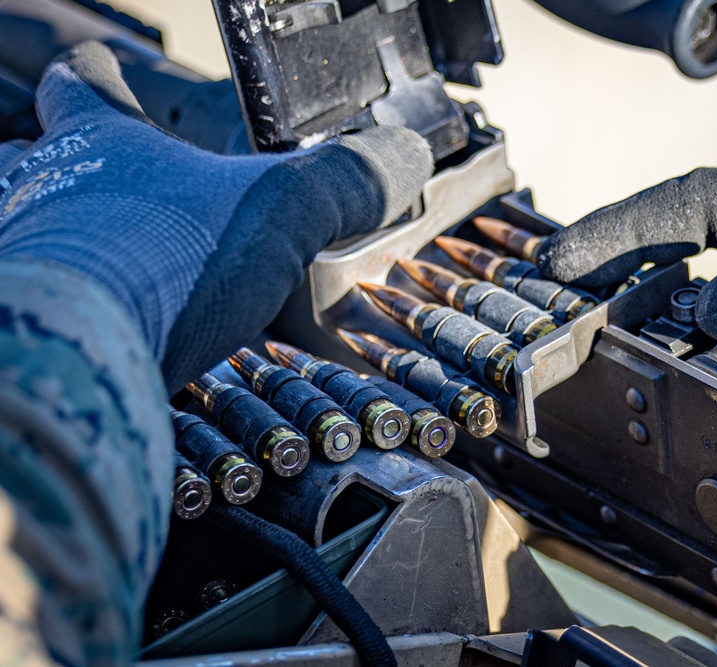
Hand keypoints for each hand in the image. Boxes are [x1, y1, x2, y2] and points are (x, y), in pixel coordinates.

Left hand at [0, 42, 433, 392]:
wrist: (84, 366)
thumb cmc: (165, 262)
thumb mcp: (280, 209)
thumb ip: (344, 180)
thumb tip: (405, 156)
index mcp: (106, 142)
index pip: (84, 86)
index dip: (104, 82)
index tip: (115, 82)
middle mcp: (52, 192)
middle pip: (60, 163)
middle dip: (104, 179)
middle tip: (157, 204)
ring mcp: (39, 258)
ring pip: (56, 236)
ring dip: (101, 249)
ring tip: (156, 278)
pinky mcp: (48, 324)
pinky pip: (69, 304)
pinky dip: (101, 313)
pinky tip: (139, 335)